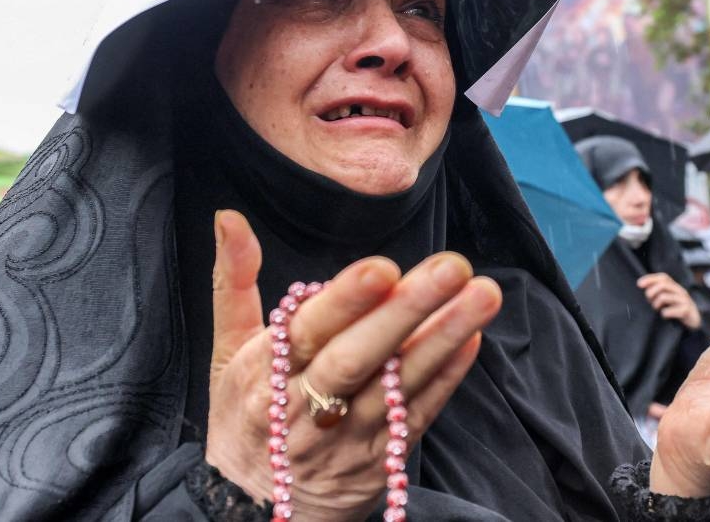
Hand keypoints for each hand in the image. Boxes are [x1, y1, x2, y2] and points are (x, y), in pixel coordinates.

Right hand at [205, 210, 501, 520]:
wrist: (250, 507)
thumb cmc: (244, 413)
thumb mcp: (225, 351)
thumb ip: (234, 281)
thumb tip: (229, 217)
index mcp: (263, 373)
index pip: (308, 332)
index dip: (345, 302)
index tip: (383, 268)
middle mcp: (306, 408)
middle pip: (358, 357)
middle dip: (408, 310)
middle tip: (452, 267)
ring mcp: (348, 437)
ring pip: (399, 384)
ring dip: (444, 336)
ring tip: (484, 294)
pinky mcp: (380, 459)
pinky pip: (419, 413)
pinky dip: (447, 376)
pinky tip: (472, 338)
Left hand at [638, 273, 701, 329]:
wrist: (694, 321)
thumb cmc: (677, 308)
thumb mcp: (667, 298)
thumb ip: (657, 292)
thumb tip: (642, 287)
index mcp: (674, 286)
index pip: (663, 277)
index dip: (650, 278)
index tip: (639, 284)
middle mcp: (680, 291)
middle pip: (663, 284)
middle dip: (651, 291)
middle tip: (648, 300)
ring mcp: (684, 300)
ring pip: (664, 296)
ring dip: (656, 303)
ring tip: (656, 308)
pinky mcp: (687, 310)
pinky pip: (672, 310)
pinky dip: (665, 313)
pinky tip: (664, 315)